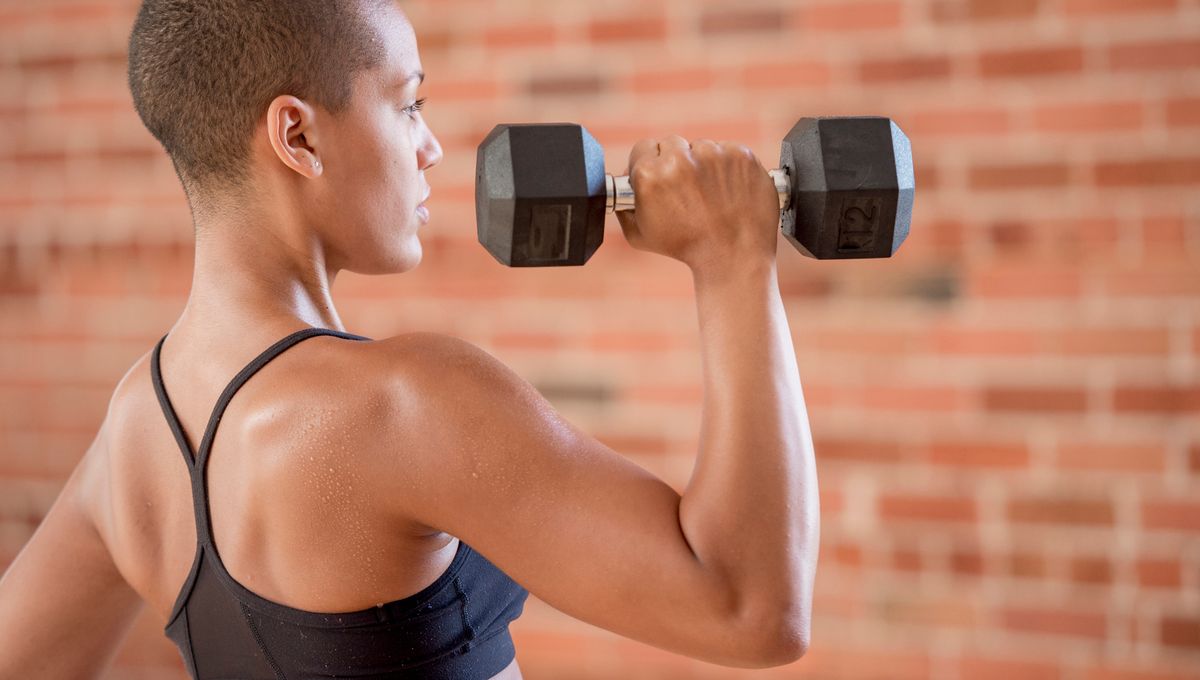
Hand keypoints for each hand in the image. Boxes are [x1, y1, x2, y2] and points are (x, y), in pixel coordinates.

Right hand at [614, 136, 779, 273]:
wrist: (734, 256)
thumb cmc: (685, 248)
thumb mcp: (638, 234)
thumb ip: (624, 204)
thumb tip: (623, 181)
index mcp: (650, 174)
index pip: (642, 148)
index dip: (649, 163)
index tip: (659, 177)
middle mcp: (680, 159)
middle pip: (671, 143)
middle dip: (675, 162)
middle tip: (685, 188)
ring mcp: (713, 154)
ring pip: (701, 147)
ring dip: (702, 164)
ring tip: (709, 194)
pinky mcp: (740, 155)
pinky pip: (727, 151)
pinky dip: (727, 167)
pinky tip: (728, 191)